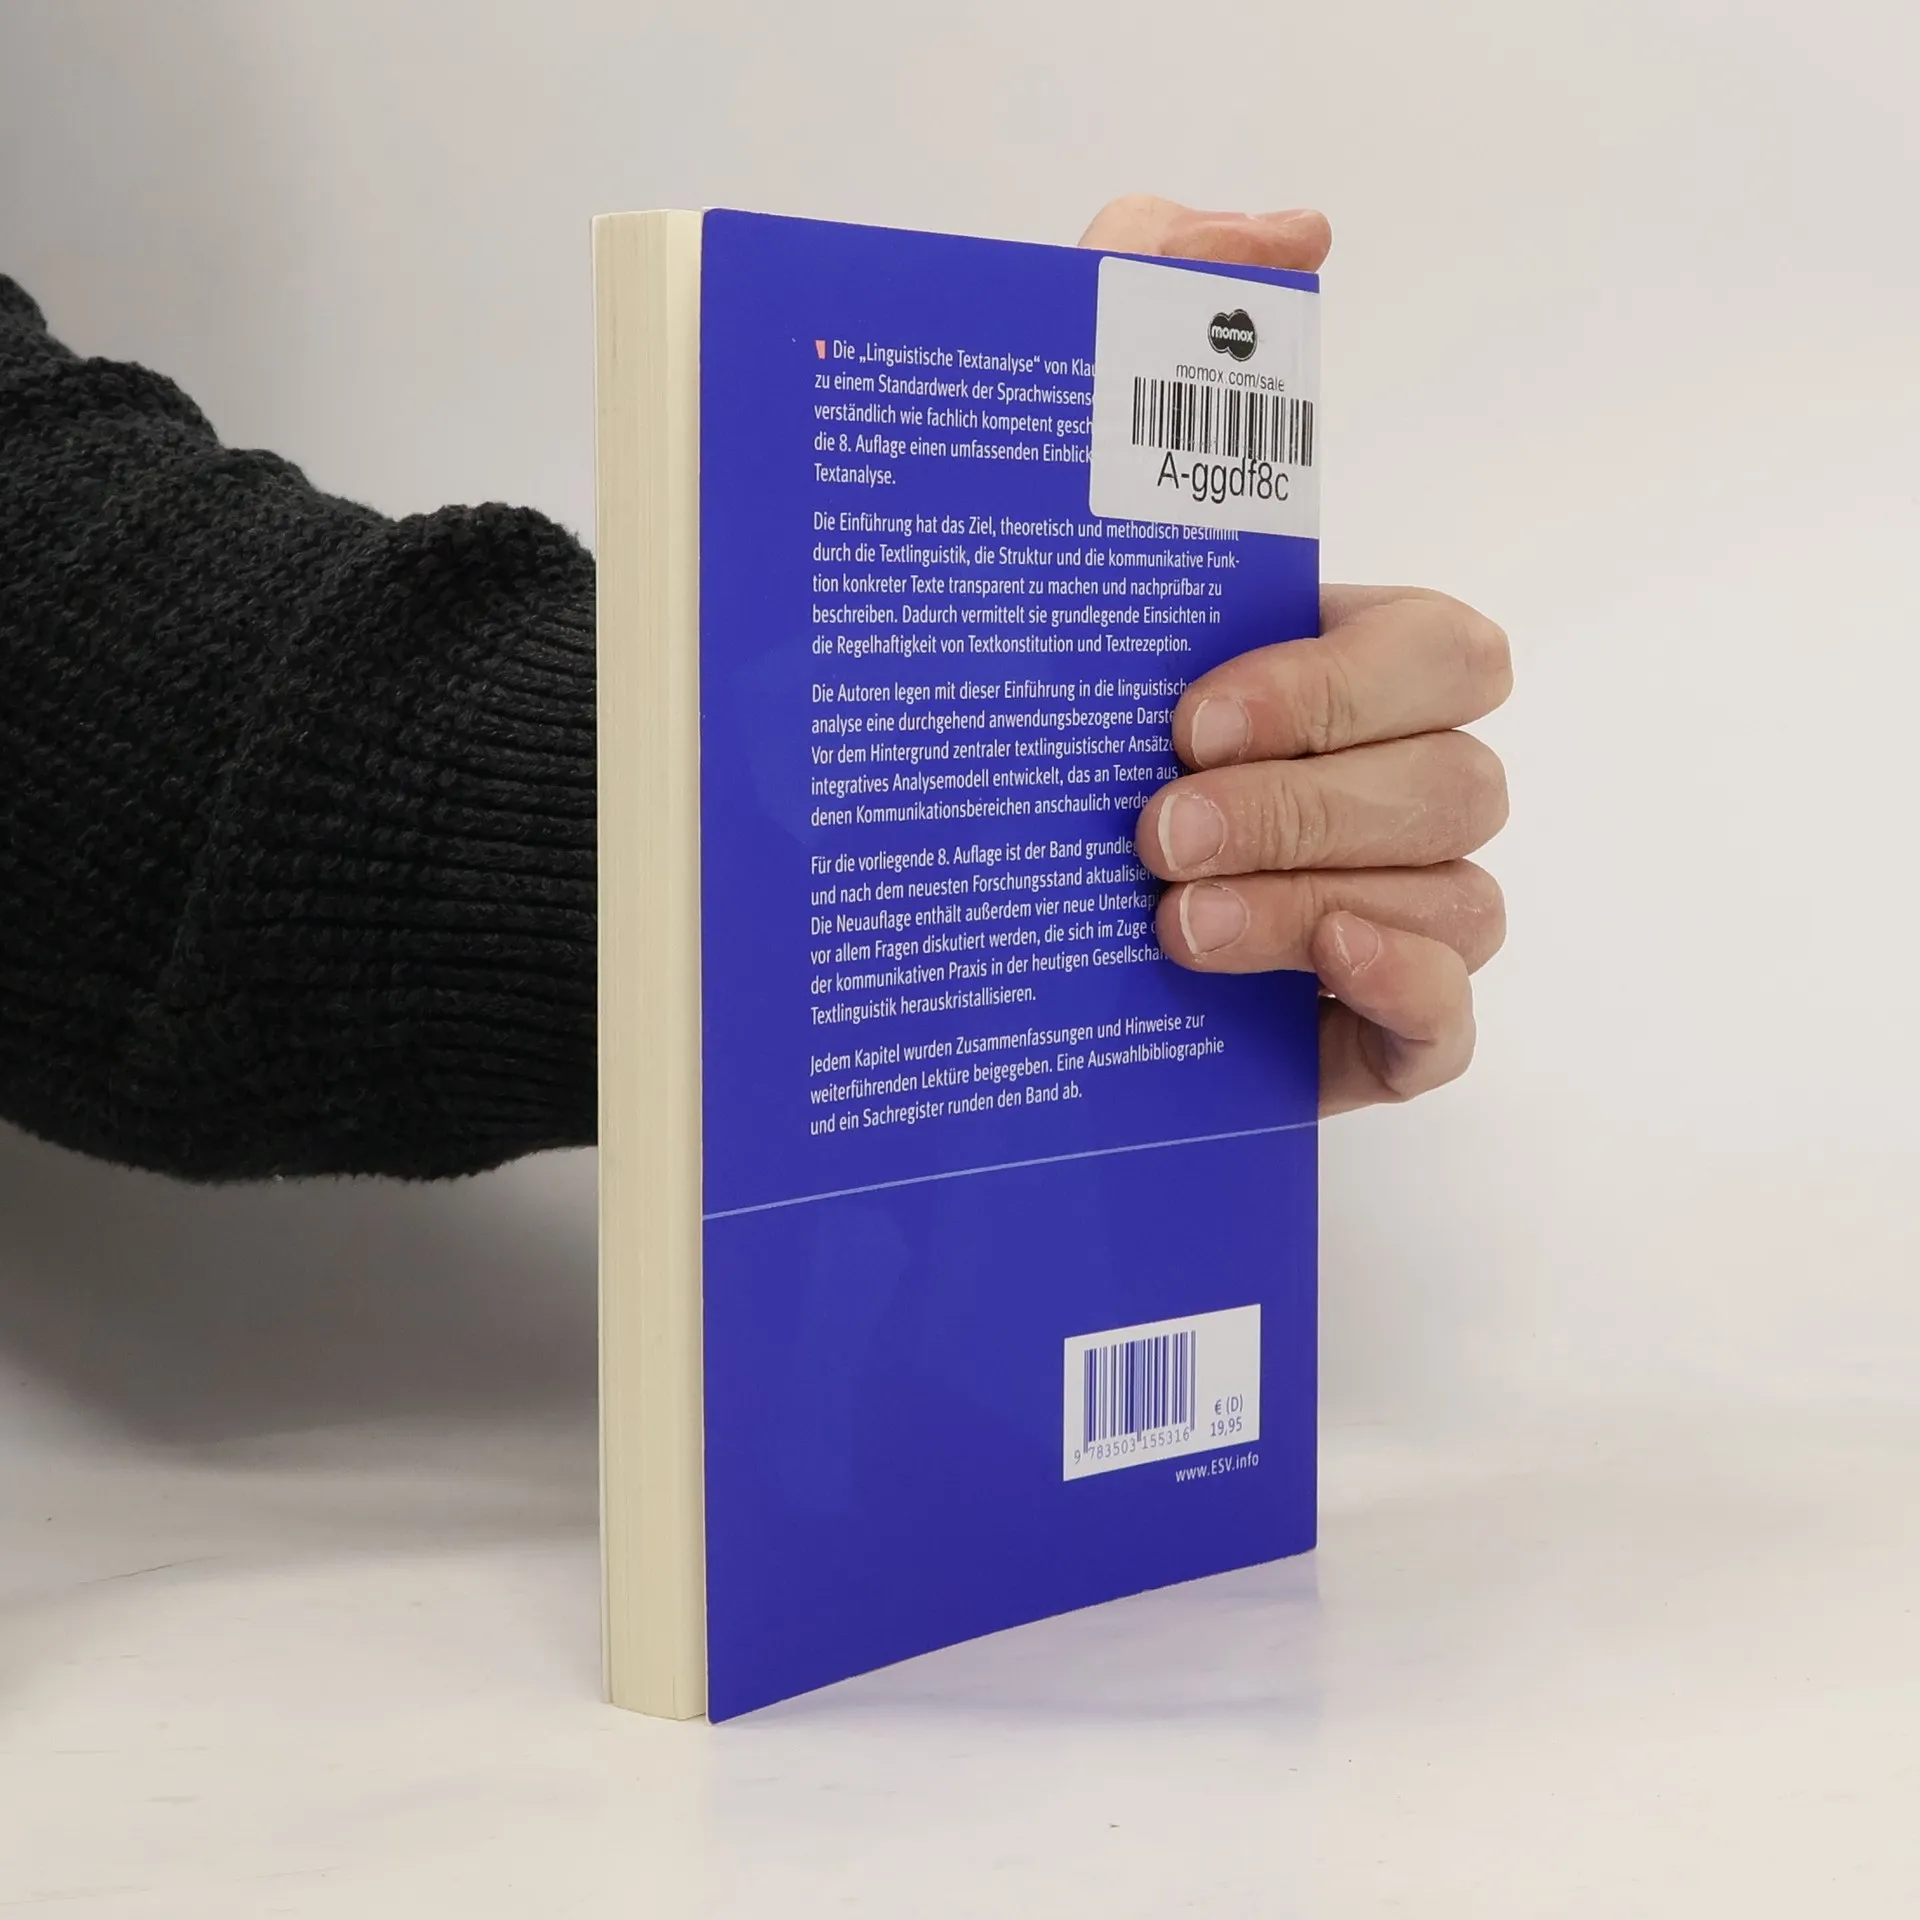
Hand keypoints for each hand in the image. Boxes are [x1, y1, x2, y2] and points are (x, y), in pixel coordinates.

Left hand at [1079, 198, 1509, 1115]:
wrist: (932, 898)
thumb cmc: (1017, 700)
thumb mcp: (1053, 491)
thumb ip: (1150, 306)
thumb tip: (1291, 233)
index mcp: (1338, 670)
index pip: (1440, 649)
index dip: (1342, 680)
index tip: (1187, 711)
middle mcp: (1385, 785)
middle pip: (1456, 778)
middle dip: (1310, 802)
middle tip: (1154, 826)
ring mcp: (1390, 910)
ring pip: (1461, 895)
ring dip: (1319, 894)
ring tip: (1168, 921)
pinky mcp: (1364, 1030)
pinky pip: (1454, 1021)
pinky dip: (1410, 988)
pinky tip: (1322, 963)